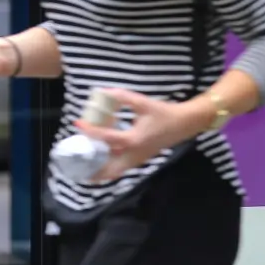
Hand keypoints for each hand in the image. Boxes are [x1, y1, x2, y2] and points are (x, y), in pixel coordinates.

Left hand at [74, 89, 207, 182]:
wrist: (186, 123)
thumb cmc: (165, 113)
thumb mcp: (143, 102)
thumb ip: (123, 97)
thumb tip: (104, 92)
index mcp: (132, 139)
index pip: (105, 138)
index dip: (90, 130)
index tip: (78, 123)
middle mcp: (134, 153)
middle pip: (109, 170)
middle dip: (93, 170)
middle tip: (78, 163)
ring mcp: (139, 158)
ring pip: (116, 171)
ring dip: (102, 170)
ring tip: (87, 165)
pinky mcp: (142, 158)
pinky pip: (123, 167)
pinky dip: (112, 166)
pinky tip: (104, 158)